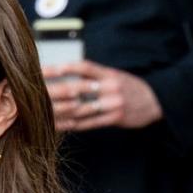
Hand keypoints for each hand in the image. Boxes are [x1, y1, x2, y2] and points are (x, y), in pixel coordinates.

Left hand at [43, 60, 162, 130]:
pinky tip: (58, 125)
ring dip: (60, 112)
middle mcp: (110, 87)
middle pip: (78, 89)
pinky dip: (72, 124)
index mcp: (109, 74)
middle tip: (36, 94)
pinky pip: (89, 123)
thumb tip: (66, 76)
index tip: (46, 69)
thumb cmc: (129, 87)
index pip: (84, 67)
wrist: (157, 101)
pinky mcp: (115, 118)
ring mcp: (112, 104)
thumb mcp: (115, 76)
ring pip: (81, 109)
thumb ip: (94, 76)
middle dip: (55, 92)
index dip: (65, 68)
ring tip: (41, 112)